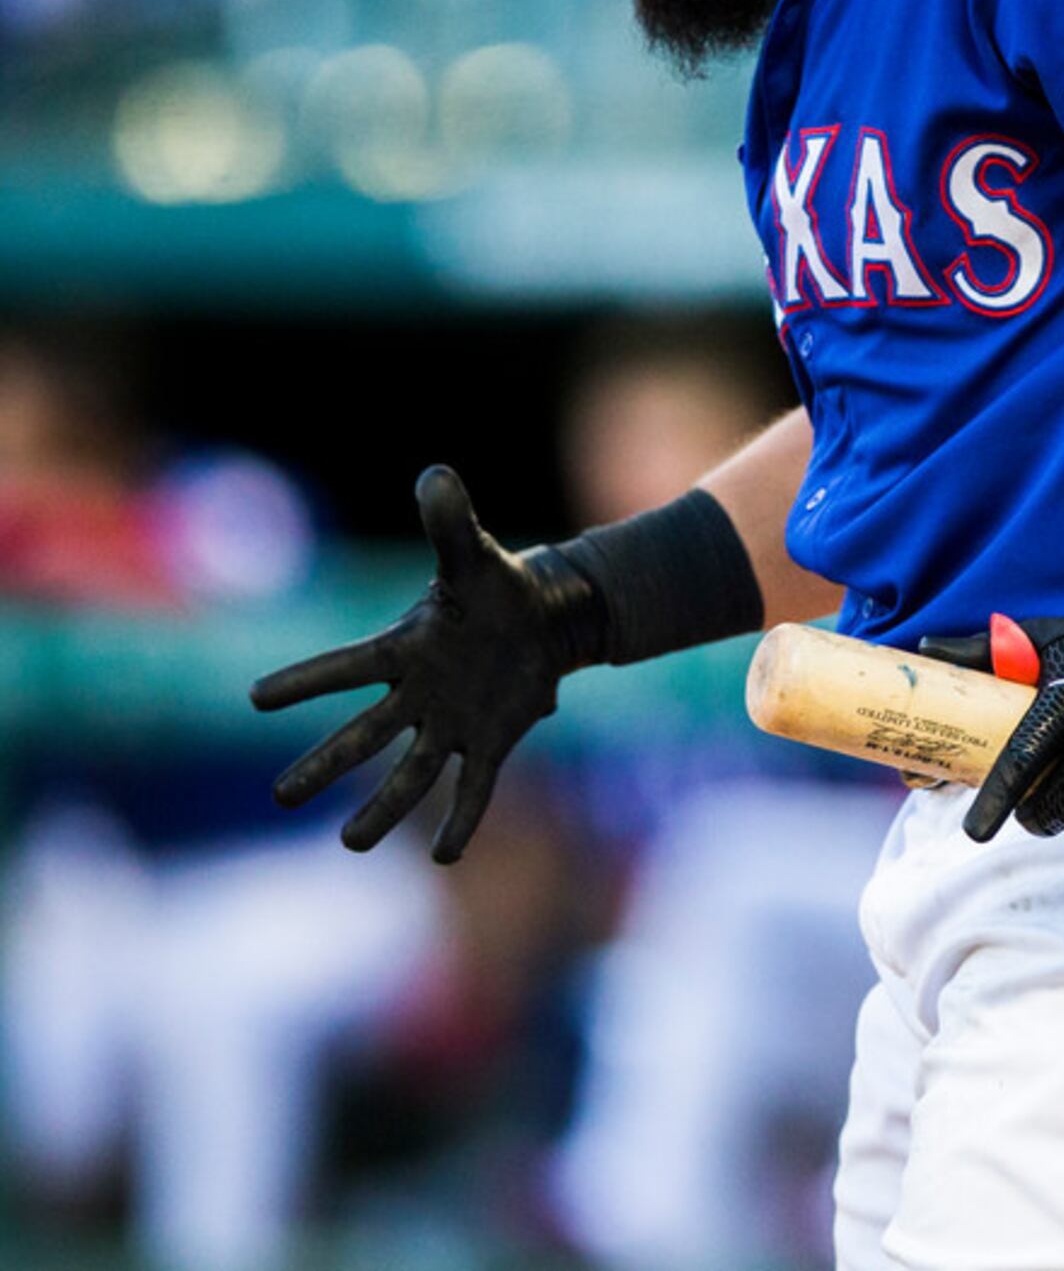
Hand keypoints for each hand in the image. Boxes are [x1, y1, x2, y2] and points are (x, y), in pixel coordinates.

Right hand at [250, 466, 601, 861]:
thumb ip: (449, 521)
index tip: (254, 698)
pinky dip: (462, 818)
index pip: (344, 669)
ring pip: (409, 774)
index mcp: (403, 650)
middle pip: (363, 735)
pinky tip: (445, 855)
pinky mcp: (491, 741)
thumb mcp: (473, 554)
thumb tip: (435, 474)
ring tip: (350, 843)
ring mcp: (451, 723)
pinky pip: (473, 786)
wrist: (543, 619)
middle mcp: (417, 694)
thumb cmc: (495, 587)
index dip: (304, 681)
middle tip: (281, 797)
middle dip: (325, 764)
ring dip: (382, 809)